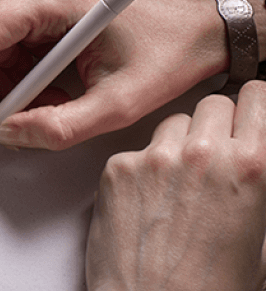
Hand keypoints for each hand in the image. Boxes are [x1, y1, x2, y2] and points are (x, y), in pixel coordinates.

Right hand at [0, 0, 226, 149]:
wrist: (199, 30)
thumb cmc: (169, 51)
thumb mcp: (116, 104)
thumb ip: (58, 127)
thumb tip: (10, 134)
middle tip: (25, 119)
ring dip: (13, 88)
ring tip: (52, 105)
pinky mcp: (44, 6)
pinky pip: (11, 46)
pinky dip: (25, 79)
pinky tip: (54, 91)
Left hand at [85, 81, 265, 290]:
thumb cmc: (208, 284)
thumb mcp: (258, 230)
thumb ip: (253, 179)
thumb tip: (249, 158)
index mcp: (252, 166)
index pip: (256, 97)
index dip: (250, 107)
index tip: (244, 113)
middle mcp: (205, 154)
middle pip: (212, 103)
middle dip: (213, 124)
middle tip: (208, 155)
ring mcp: (157, 157)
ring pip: (172, 122)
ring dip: (176, 143)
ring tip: (175, 185)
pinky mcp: (118, 168)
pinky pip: (135, 150)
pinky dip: (140, 168)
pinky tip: (145, 203)